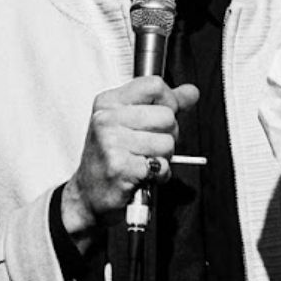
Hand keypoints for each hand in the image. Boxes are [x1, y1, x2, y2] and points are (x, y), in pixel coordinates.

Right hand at [61, 77, 198, 235]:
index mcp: (109, 102)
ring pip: (167, 143)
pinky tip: (143, 174)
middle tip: (150, 147)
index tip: (161, 117)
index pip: (154, 85)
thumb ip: (165, 104)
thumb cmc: (112, 156)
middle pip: (167, 116)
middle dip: (168, 136)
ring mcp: (111, 143)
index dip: (169, 102)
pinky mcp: (119, 167)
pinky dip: (159, 175)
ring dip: (163, 158)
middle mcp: (106, 119)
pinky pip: (161, 166)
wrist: (89, 194)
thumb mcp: (132, 122)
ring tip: (144, 161)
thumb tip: (191, 92)